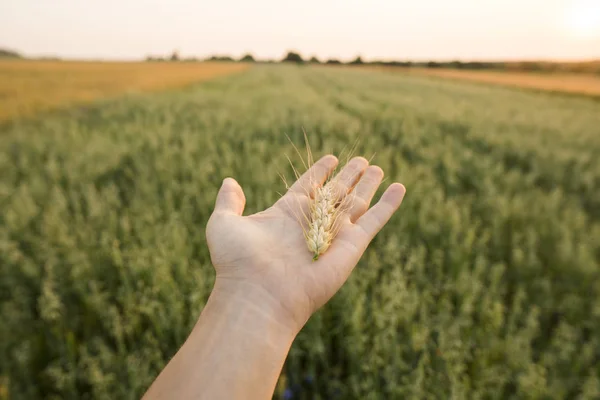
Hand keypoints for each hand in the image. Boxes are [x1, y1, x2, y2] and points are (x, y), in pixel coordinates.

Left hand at [206, 155, 405, 332]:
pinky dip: (389, 205)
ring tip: (377, 168)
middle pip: (335, 193)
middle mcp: (311, 224)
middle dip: (348, 177)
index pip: (308, 186)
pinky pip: (374, 221)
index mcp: (285, 214)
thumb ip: (228, 201)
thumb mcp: (224, 223)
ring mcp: (333, 235)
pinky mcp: (352, 247)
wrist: (258, 294)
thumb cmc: (238, 261)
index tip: (330, 158)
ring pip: (356, 203)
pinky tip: (400, 187)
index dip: (320, 171)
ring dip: (368, 185)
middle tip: (361, 161)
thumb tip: (230, 181)